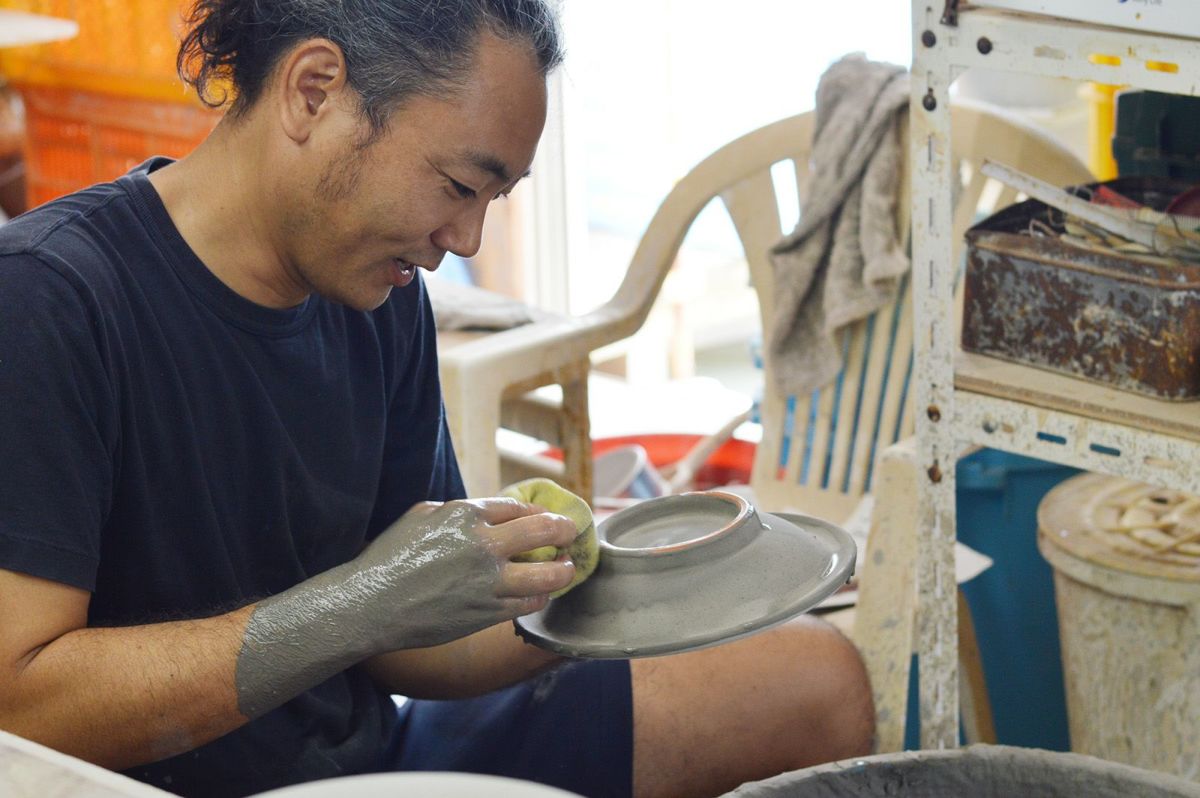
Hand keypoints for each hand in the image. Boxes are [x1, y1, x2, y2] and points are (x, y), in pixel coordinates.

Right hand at [348, 497, 577, 648]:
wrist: (371, 605)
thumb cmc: (390, 557)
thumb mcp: (421, 515)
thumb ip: (458, 509)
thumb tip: (487, 513)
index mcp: (466, 514)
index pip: (519, 507)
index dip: (539, 512)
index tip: (546, 517)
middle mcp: (484, 545)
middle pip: (545, 530)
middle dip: (565, 529)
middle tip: (571, 532)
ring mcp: (489, 581)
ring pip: (548, 573)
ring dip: (564, 568)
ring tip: (566, 566)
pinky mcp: (489, 612)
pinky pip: (530, 602)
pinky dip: (541, 595)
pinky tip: (541, 592)